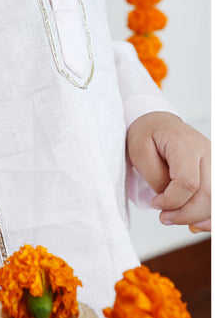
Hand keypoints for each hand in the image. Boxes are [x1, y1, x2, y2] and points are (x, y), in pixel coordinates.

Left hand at [126, 111, 210, 231]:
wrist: (159, 124)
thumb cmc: (147, 135)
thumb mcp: (139, 151)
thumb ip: (155, 177)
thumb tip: (169, 200)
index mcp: (185, 144)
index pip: (188, 182)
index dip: (172, 200)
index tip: (155, 203)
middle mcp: (206, 152)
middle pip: (208, 195)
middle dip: (186, 214)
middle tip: (165, 217)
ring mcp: (213, 161)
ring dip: (198, 217)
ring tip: (177, 218)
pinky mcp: (214, 171)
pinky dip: (209, 215)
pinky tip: (196, 221)